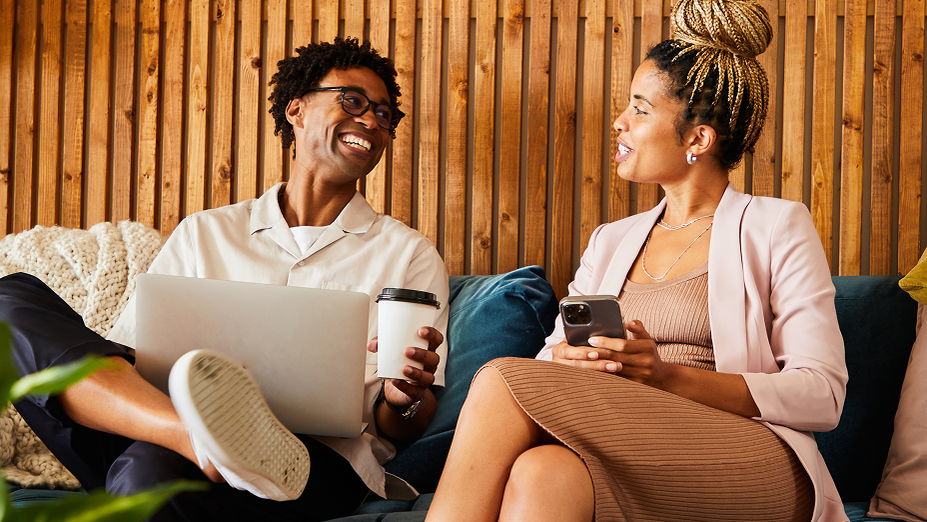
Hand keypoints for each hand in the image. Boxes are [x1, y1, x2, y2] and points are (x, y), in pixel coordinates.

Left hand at [367, 326, 442, 409]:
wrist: (396, 388)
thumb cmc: (398, 363)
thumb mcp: (391, 351)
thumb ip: (383, 345)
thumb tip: (371, 344)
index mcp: (427, 350)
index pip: (436, 340)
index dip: (432, 335)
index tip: (420, 330)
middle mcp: (429, 365)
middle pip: (434, 358)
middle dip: (422, 354)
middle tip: (407, 351)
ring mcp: (425, 380)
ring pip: (427, 377)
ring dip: (416, 372)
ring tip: (404, 368)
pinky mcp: (417, 393)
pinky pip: (414, 391)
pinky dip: (404, 386)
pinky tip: (395, 380)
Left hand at [552, 320, 667, 386]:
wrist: (661, 376)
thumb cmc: (649, 354)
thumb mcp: (647, 339)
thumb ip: (637, 329)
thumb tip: (628, 322)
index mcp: (647, 347)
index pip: (622, 344)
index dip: (606, 342)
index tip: (592, 339)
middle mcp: (645, 362)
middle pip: (616, 357)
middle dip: (598, 352)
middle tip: (583, 348)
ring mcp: (640, 375)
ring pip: (614, 369)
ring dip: (598, 364)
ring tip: (585, 358)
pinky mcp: (635, 385)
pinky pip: (616, 379)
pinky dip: (604, 374)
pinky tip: (593, 369)